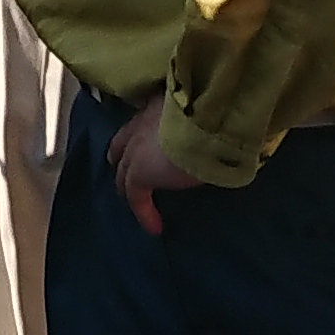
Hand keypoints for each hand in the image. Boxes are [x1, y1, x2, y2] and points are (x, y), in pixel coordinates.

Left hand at [106, 103, 201, 235]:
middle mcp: (140, 125)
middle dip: (123, 162)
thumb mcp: (205, 112)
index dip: (136, 138)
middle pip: (120, 148)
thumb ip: (197, 123)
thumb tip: (208, 136)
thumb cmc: (214, 113)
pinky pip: (136, 199)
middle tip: (130, 176)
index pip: (138, 124)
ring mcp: (135, 150)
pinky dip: (144, 213)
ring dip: (129, 188)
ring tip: (139, 203)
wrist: (207, 122)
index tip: (143, 147)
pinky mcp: (139, 175)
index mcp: (156, 107)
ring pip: (123, 174)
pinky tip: (155, 227)